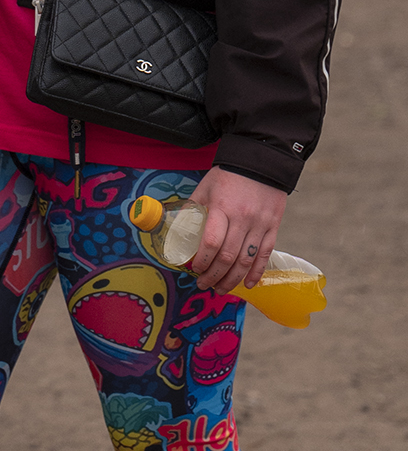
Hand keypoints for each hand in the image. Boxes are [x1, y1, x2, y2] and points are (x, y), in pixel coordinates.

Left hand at [188, 167, 286, 293]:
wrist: (261, 162)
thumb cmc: (229, 175)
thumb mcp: (205, 187)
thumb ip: (193, 208)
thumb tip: (178, 230)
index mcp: (222, 208)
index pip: (211, 242)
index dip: (202, 260)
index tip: (195, 269)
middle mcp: (242, 219)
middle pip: (228, 257)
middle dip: (214, 276)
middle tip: (204, 284)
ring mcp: (260, 224)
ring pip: (246, 260)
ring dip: (232, 279)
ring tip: (221, 289)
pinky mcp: (273, 227)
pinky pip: (264, 255)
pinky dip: (256, 273)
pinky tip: (248, 284)